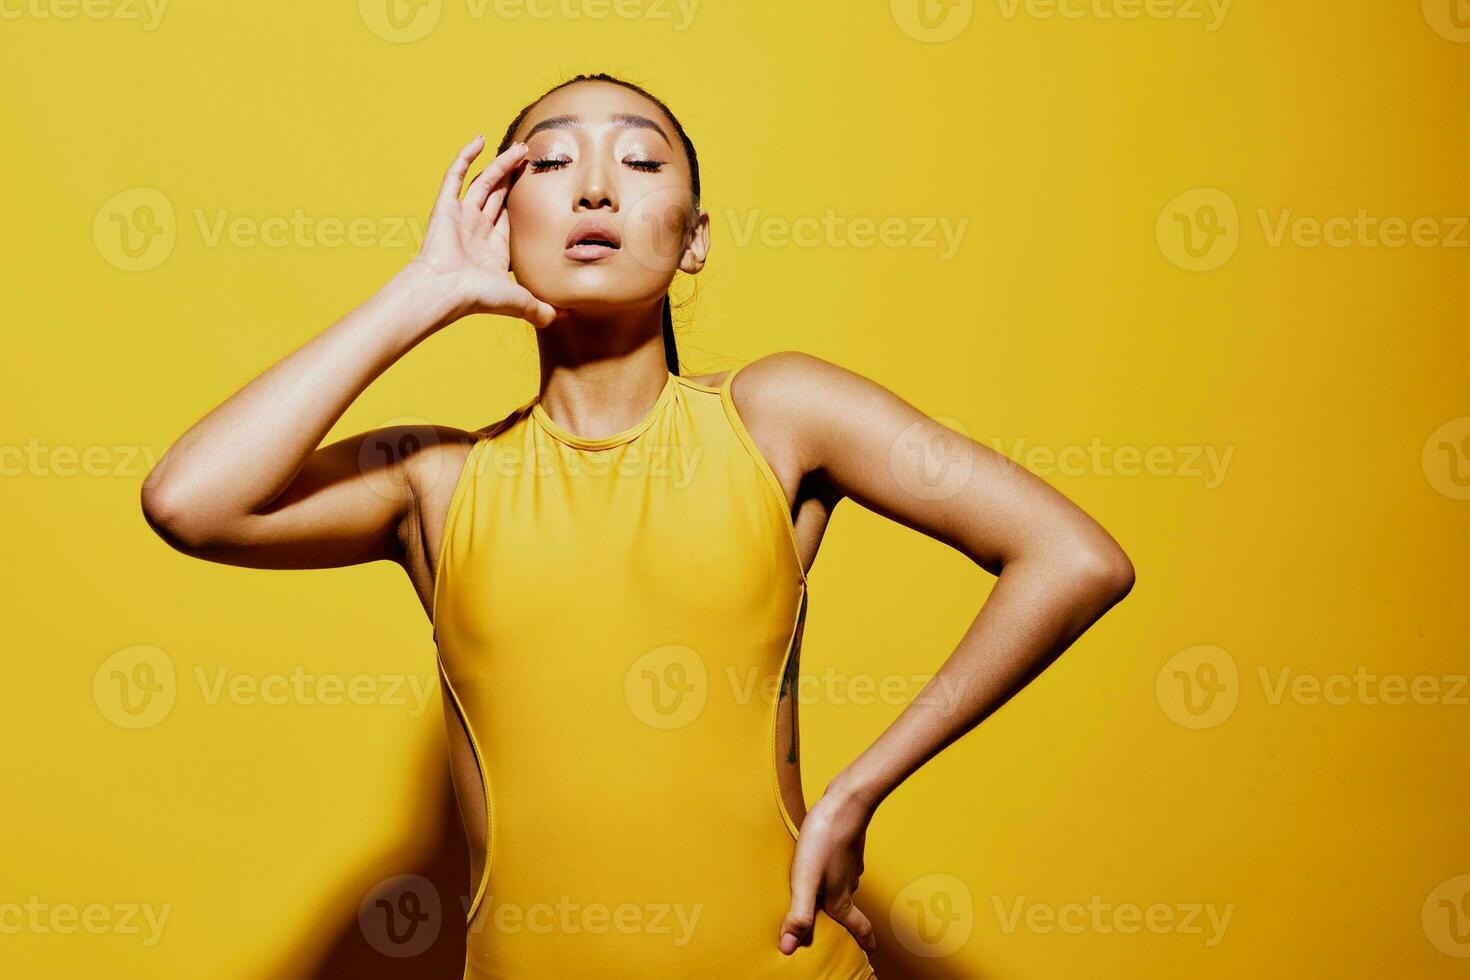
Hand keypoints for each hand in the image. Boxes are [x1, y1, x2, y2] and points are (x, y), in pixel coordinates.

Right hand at [410, 134, 559, 328]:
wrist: (445, 290)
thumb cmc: (477, 297)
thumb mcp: (520, 302)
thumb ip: (542, 309)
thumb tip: (570, 317)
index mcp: (493, 249)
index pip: (511, 218)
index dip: (525, 203)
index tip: (541, 187)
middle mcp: (476, 230)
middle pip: (499, 196)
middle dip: (514, 177)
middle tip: (531, 159)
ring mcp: (460, 216)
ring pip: (484, 182)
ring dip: (501, 165)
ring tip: (521, 148)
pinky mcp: (445, 206)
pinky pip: (455, 175)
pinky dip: (466, 156)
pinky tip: (480, 140)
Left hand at [778, 779, 878, 957]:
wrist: (845, 803)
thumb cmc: (823, 840)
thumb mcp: (805, 880)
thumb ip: (798, 914)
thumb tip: (788, 948)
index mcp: (841, 899)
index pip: (859, 928)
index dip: (865, 944)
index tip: (870, 955)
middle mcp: (849, 884)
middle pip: (850, 911)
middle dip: (848, 925)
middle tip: (842, 933)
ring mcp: (850, 864)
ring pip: (845, 888)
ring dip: (838, 897)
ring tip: (824, 901)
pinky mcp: (845, 846)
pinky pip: (840, 868)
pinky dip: (832, 875)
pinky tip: (821, 867)